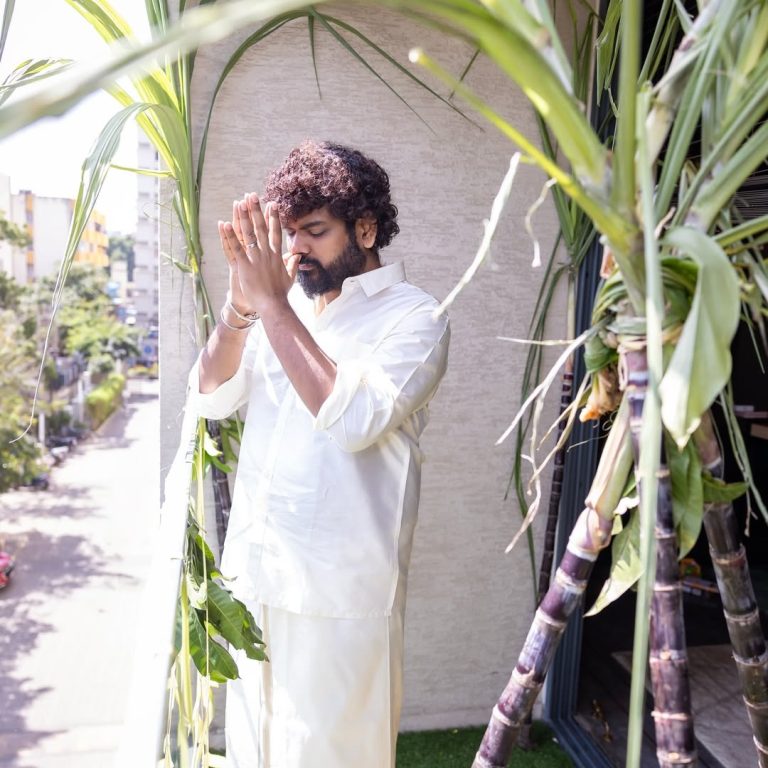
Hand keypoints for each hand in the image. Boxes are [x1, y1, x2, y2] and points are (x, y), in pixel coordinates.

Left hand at [219, 193, 299, 315]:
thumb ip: (293, 265)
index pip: (275, 232)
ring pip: (248, 234)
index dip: (274, 217)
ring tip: (239, 203)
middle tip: (252, 195)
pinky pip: (236, 248)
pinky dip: (230, 236)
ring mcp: (255, 259)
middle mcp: (267, 254)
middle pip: (261, 228)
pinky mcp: (244, 266)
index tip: (273, 203)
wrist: (274, 306)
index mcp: (277, 256)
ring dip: (243, 217)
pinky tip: (225, 224)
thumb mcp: (290, 278)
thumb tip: (298, 256)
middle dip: (256, 210)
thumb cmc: (281, 294)